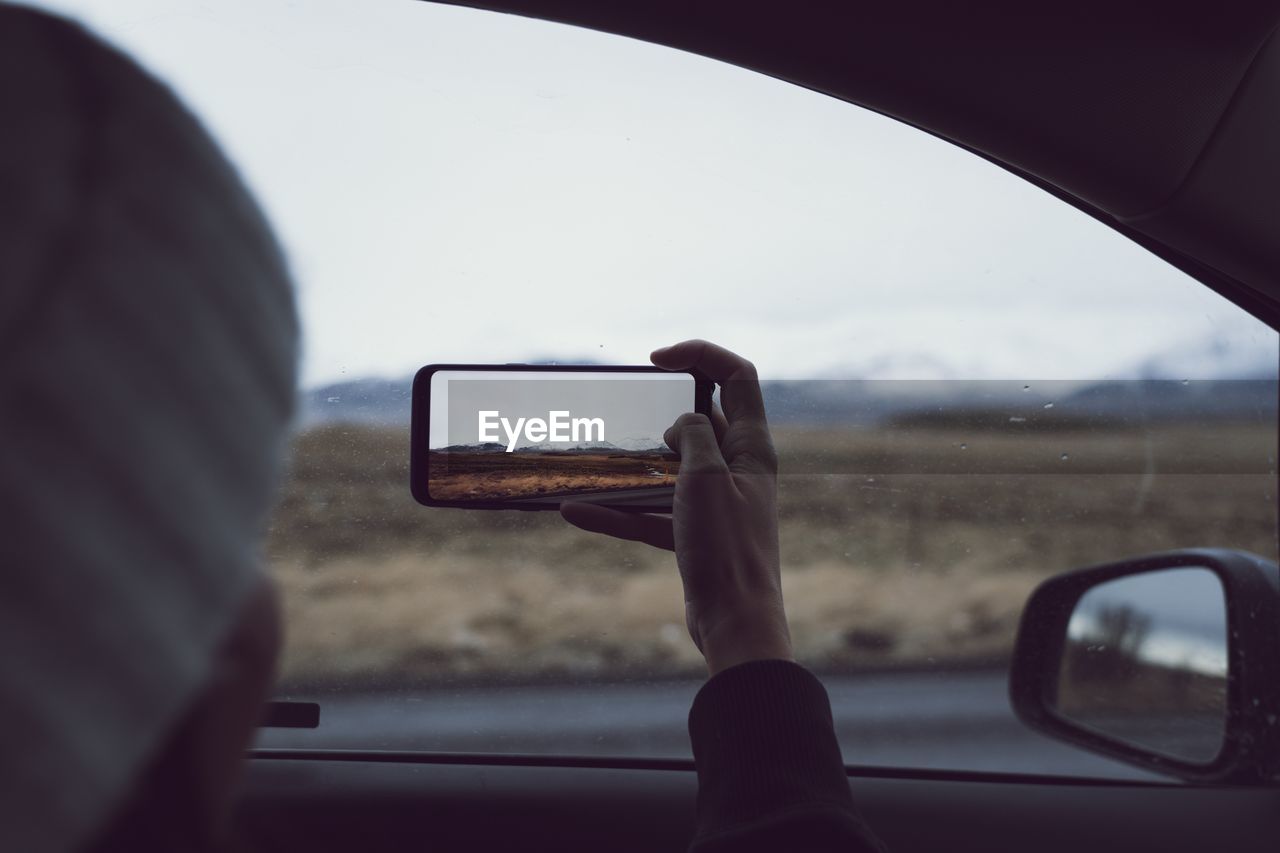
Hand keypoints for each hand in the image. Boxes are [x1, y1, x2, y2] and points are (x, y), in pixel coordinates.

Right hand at [561, 339, 791, 675]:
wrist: (734, 624)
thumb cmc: (726, 549)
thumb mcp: (705, 477)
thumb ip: (694, 435)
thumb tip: (681, 423)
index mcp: (752, 447)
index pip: (737, 377)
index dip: (701, 355)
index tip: (657, 359)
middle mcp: (738, 469)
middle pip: (704, 419)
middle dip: (662, 408)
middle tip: (626, 404)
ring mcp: (717, 504)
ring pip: (671, 468)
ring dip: (634, 463)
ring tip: (597, 453)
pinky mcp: (695, 536)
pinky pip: (652, 513)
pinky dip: (619, 511)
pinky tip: (575, 511)